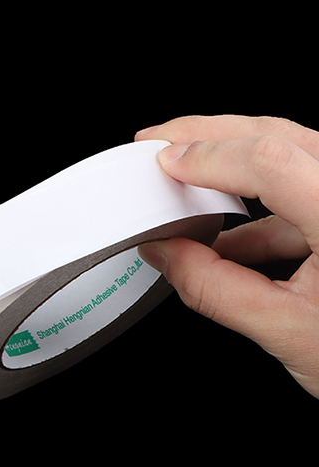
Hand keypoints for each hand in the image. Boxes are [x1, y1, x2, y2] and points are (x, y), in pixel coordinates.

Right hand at [135, 115, 318, 398]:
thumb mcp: (287, 332)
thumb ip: (213, 288)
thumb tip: (166, 255)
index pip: (267, 160)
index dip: (206, 156)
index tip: (162, 163)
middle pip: (281, 136)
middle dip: (213, 135)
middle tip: (164, 142)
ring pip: (293, 158)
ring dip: (234, 172)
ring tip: (187, 194)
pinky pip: (307, 191)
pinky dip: (262, 207)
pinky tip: (229, 240)